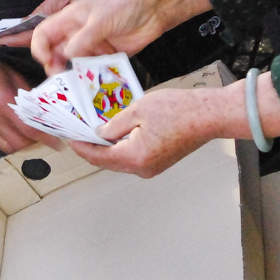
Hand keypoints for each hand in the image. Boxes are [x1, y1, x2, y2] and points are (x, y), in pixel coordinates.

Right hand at [0, 35, 53, 152]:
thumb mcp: (13, 76)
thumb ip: (28, 96)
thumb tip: (45, 112)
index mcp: (2, 100)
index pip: (28, 128)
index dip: (45, 138)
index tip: (57, 143)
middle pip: (18, 143)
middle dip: (32, 143)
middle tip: (39, 136)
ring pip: (5, 146)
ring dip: (17, 142)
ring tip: (22, 134)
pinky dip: (2, 138)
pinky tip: (4, 128)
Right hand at [30, 0, 210, 73]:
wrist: (155, 7)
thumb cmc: (125, 2)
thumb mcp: (100, 19)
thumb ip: (83, 38)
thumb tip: (65, 57)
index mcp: (69, 19)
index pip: (43, 34)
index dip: (39, 47)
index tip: (46, 60)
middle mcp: (76, 34)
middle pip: (55, 53)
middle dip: (55, 66)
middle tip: (62, 78)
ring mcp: (91, 47)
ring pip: (73, 66)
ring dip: (73, 76)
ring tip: (78, 85)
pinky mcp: (106, 57)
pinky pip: (93, 71)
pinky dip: (92, 79)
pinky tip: (96, 84)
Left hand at [63, 88, 222, 177]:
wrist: (209, 115)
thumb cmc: (179, 110)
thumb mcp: (138, 111)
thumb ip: (113, 125)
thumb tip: (98, 134)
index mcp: (135, 157)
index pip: (98, 157)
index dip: (82, 147)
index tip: (71, 138)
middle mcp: (143, 168)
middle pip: (108, 162)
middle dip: (92, 148)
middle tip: (79, 134)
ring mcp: (152, 168)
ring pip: (120, 160)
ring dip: (106, 148)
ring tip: (94, 131)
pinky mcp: (159, 162)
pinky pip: (132, 157)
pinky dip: (120, 148)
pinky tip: (115, 133)